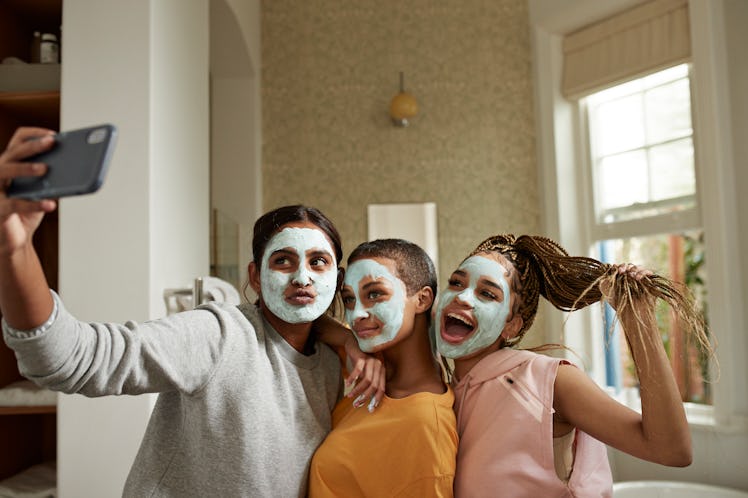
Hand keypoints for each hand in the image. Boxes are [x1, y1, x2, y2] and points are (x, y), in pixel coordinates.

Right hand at [0, 127, 57, 254]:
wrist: (15, 239)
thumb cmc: (27, 210)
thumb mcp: (43, 191)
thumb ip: (54, 179)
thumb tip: (77, 166)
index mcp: (12, 164)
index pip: (19, 141)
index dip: (34, 134)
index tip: (54, 135)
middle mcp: (0, 172)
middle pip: (14, 152)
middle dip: (34, 146)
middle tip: (52, 143)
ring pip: (5, 170)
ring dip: (26, 167)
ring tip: (46, 168)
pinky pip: (13, 204)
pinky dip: (33, 204)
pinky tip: (50, 204)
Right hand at [343, 335, 384, 411]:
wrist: (354, 343)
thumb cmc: (359, 361)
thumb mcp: (365, 373)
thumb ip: (366, 384)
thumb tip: (362, 400)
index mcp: (381, 371)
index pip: (382, 388)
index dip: (376, 399)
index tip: (370, 409)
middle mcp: (379, 366)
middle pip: (374, 386)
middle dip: (365, 397)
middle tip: (356, 405)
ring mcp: (371, 361)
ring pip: (367, 380)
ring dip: (357, 390)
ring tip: (350, 396)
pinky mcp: (362, 357)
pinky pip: (358, 371)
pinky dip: (352, 378)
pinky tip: (347, 384)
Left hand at [600, 263, 653, 309]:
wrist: (631, 315)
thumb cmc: (618, 304)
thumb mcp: (607, 292)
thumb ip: (604, 281)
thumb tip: (609, 269)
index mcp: (622, 277)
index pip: (622, 267)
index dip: (619, 266)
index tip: (616, 270)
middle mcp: (632, 277)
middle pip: (630, 266)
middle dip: (626, 266)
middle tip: (622, 271)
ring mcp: (641, 279)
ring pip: (639, 268)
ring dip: (635, 269)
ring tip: (631, 275)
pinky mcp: (651, 282)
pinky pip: (649, 273)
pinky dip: (644, 272)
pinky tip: (638, 278)